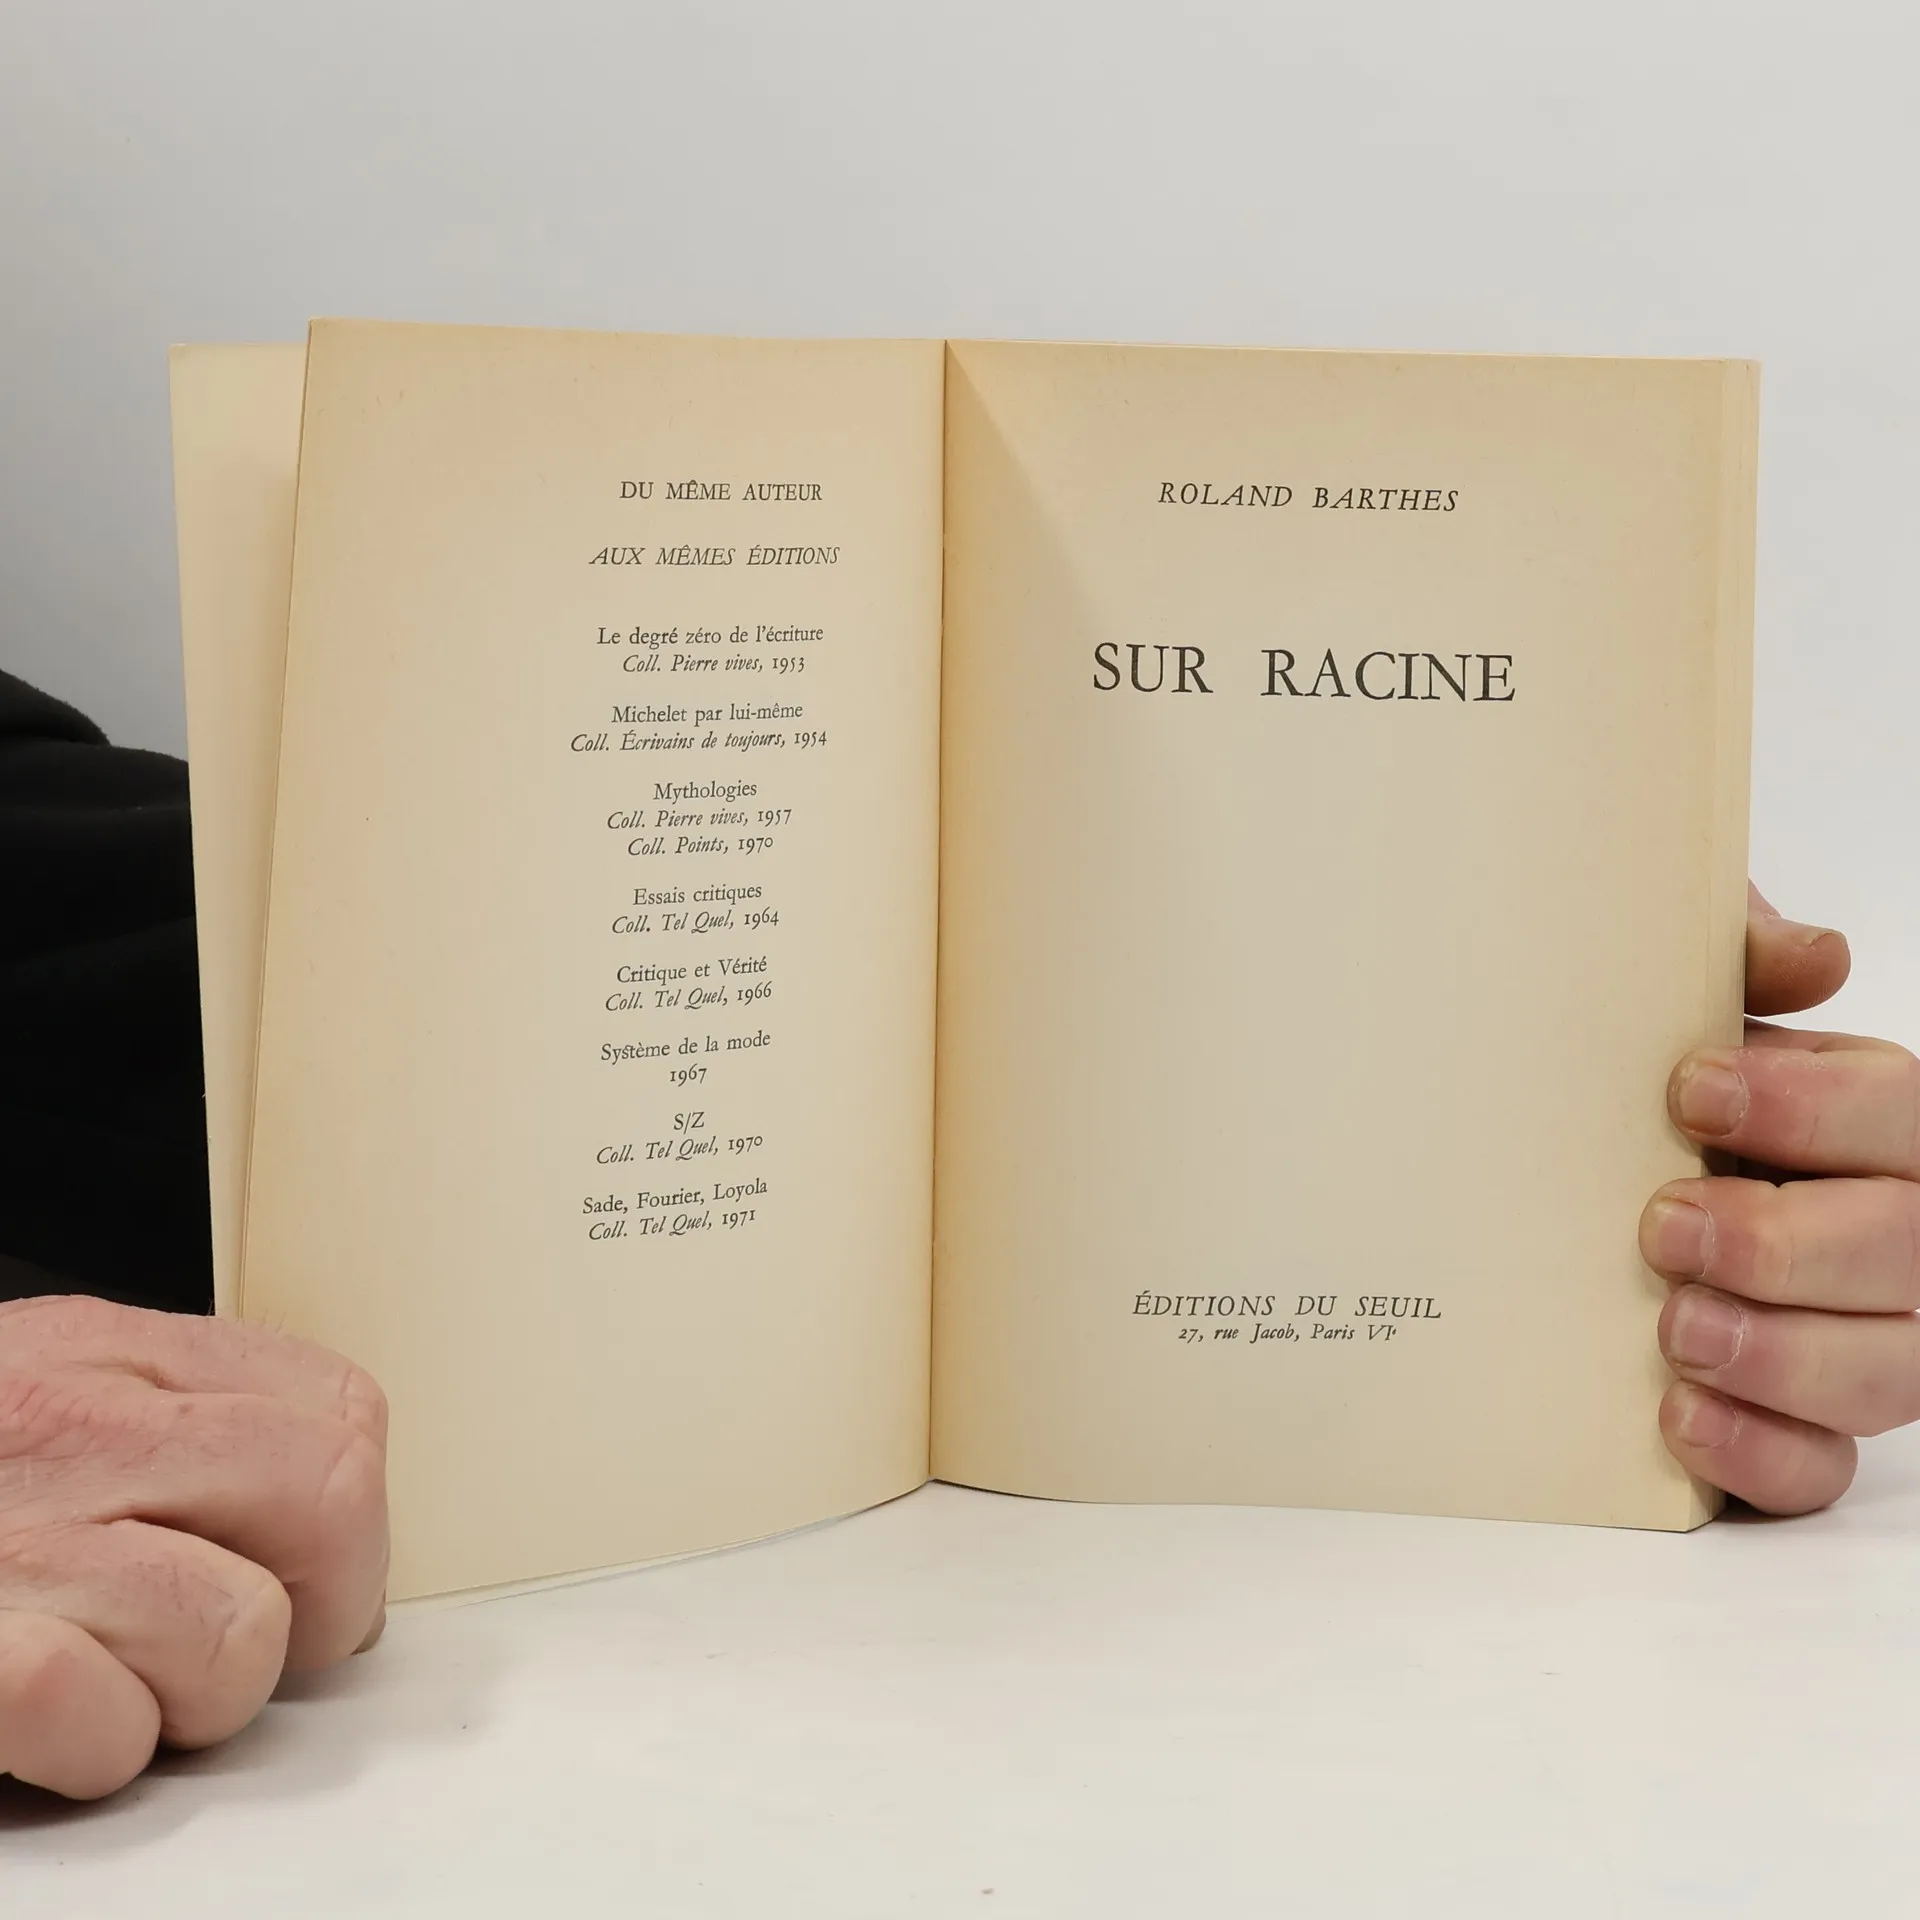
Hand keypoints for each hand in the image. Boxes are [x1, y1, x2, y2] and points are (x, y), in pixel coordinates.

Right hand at [0, 1297, 387, 1798]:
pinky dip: (85, 1747)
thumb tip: (326, 1503)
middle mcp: (64, 1427)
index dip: (349, 1515)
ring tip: (108, 1682)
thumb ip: (174, 1426)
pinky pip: (97, 1713)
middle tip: (243, 1645)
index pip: (341, 1410)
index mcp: (101, 1354)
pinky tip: (31, 1722)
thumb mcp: (37, 1402)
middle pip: (330, 1499)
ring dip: (189, 1697)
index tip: (308, 1571)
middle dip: (316, 1604)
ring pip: (238, 1632)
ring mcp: (5, 1542)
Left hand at [1642, 884, 1919, 1512]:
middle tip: (1667, 1224)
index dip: (1810, 1107)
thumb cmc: (1670, 1099)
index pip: (1903, 1111)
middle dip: (1785, 1243)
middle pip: (1908, 1250)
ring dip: (1778, 1353)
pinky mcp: (1808, 1428)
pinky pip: (1820, 1467)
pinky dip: (1756, 1449)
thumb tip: (1815, 955)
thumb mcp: (1696, 1010)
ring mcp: (1870, 1340)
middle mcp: (1900, 1237)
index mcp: (1882, 1122)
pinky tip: (1677, 1413)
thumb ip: (1742, 960)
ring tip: (1674, 1326)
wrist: (1598, 1183)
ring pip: (1886, 1372)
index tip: (1691, 1094)